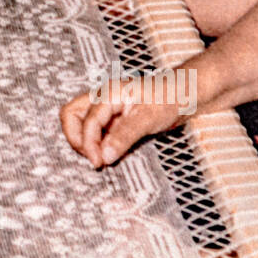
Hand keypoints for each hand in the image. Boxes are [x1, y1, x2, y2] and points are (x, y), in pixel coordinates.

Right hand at [60, 78, 185, 167]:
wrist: (186, 94)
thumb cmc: (170, 98)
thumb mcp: (148, 118)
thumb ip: (124, 136)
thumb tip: (104, 156)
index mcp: (108, 94)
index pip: (86, 122)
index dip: (89, 144)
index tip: (99, 163)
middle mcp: (102, 98)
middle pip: (71, 115)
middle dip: (76, 139)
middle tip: (93, 158)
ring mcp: (106, 108)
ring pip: (80, 122)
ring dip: (85, 141)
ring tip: (101, 158)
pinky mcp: (113, 118)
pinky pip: (94, 129)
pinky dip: (96, 142)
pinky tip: (109, 153)